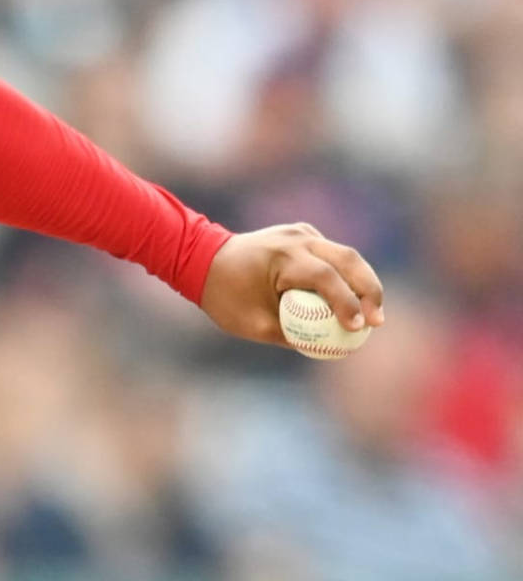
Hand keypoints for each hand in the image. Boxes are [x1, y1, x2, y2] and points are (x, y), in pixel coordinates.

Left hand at [200, 223, 385, 346]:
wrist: (202, 260)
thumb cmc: (224, 296)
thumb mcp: (254, 324)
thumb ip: (292, 335)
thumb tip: (329, 348)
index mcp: (282, 256)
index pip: (326, 278)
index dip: (347, 304)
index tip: (358, 329)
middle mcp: (296, 238)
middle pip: (348, 259)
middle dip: (370, 290)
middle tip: (378, 321)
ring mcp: (301, 232)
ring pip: (345, 254)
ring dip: (362, 281)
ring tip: (372, 314)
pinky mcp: (302, 234)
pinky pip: (331, 254)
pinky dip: (345, 274)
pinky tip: (350, 298)